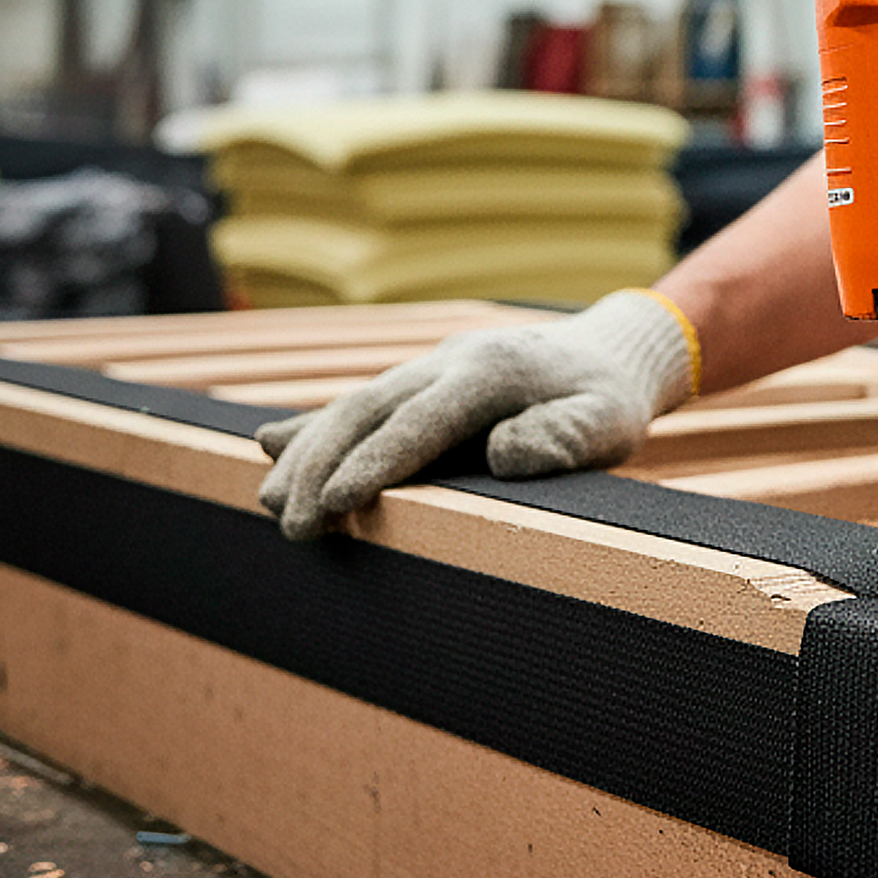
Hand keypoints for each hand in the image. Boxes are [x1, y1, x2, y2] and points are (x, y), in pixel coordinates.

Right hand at [255, 289, 698, 539]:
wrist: (607, 352)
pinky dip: (314, 426)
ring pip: (353, 405)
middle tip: (291, 525)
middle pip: (369, 409)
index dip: (376, 462)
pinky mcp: (417, 382)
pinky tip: (269, 448)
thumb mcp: (608, 420)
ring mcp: (426, 367)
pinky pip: (360, 404)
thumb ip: (565, 436)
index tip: (334, 504)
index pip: (422, 420)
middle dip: (321, 465)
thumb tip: (505, 455)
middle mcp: (447, 361)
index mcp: (491, 371)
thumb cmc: (607, 399)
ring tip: (269, 505)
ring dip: (306, 452)